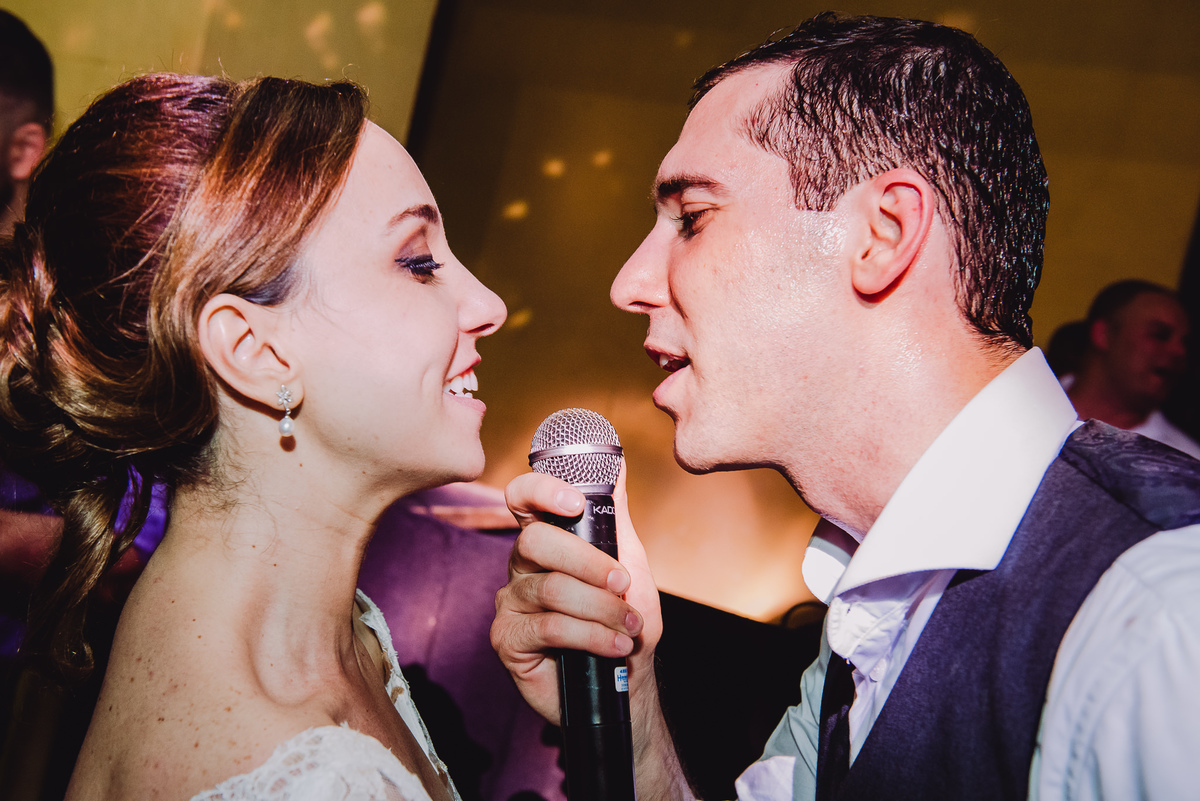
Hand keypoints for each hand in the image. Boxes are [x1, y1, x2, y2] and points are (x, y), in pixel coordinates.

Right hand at [491, 465, 661, 722]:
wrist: (625, 683)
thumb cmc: (624, 620)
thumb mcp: (629, 563)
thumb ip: (615, 517)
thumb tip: (616, 463)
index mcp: (547, 540)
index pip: (523, 499)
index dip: (541, 490)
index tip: (575, 503)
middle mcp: (522, 565)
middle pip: (536, 541)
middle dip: (588, 562)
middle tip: (623, 584)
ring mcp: (510, 601)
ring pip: (551, 589)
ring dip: (602, 608)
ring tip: (630, 625)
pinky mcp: (507, 638)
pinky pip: (550, 627)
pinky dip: (593, 635)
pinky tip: (615, 645)